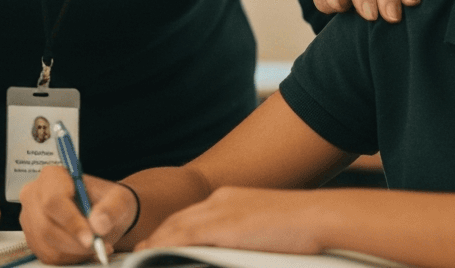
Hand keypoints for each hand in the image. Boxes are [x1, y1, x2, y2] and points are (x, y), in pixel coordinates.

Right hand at [19, 166, 138, 264]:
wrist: (102, 213)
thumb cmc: (107, 201)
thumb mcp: (118, 199)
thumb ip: (111, 208)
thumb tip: (99, 224)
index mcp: (53, 176)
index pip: (54, 200)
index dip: (71, 222)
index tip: (90, 238)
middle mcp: (35, 194)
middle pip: (46, 226)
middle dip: (74, 242)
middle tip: (98, 246)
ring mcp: (30, 218)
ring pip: (46, 244)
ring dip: (73, 252)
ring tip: (95, 246)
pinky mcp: (32, 238)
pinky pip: (47, 256)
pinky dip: (68, 258)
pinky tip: (84, 250)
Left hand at [138, 187, 321, 254]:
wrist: (315, 215)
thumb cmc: (299, 226)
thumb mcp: (263, 227)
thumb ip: (241, 235)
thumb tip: (234, 247)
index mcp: (228, 198)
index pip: (190, 215)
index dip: (170, 229)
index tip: (155, 242)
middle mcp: (220, 200)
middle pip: (178, 220)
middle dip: (158, 235)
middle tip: (139, 251)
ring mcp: (220, 212)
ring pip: (177, 228)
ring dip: (156, 242)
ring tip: (139, 256)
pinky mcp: (224, 227)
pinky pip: (185, 238)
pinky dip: (166, 246)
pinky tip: (154, 254)